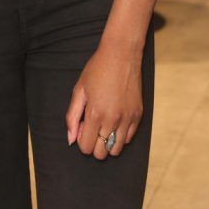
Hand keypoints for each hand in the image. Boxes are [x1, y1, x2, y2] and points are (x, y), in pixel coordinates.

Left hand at [65, 37, 142, 159]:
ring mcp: (127, 119)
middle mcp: (113, 120)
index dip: (81, 140)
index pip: (86, 147)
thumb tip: (71, 140)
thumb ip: (72, 116)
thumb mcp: (79, 90)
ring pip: (116, 150)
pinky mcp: (138, 116)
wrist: (121, 55)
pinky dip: (120, 135)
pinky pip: (128, 139)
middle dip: (93, 144)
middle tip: (92, 125)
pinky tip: (115, 119)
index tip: (82, 126)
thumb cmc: (97, 70)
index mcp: (95, 114)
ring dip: (107, 142)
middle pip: (101, 153)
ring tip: (103, 124)